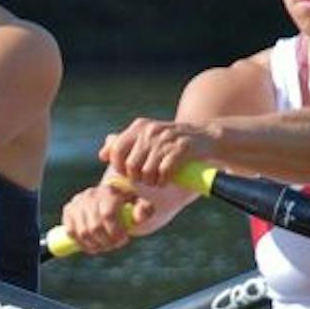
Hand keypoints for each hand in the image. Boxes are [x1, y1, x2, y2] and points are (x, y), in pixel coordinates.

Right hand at [60, 182, 151, 255]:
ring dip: (96, 245)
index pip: (108, 215)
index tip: (124, 240)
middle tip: (115, 245)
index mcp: (109, 191)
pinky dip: (82, 244)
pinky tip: (93, 246)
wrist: (111, 201)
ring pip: (83, 232)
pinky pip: (71, 232)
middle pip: (95, 227)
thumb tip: (141, 212)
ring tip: (105, 246)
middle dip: (107, 242)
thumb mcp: (139, 208)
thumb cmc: (128, 207)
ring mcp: (78, 201)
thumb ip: (145, 210)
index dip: (115, 232)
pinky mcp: (69, 210)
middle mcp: (91, 194)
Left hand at [98, 118, 214, 188]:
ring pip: (146, 171)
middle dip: (136, 178)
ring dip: (151, 182)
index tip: (128, 172)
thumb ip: (123, 144)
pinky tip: (166, 180)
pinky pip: (164, 172)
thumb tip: (102, 155)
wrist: (206, 136)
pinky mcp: (182, 149)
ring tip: (157, 180)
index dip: (119, 167)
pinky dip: (163, 181)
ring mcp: (166, 139)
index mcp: (140, 126)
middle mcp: (151, 130)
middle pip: (130, 165)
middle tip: (145, 179)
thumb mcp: (147, 137)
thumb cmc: (171, 141)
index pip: (116, 150)